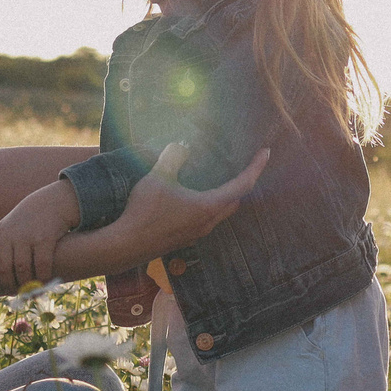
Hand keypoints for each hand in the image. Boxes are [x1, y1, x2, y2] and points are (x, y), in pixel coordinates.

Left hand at [0, 180, 78, 289]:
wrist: (52, 202)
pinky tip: (44, 282)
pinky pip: (41, 266)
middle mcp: (10, 234)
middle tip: (15, 292)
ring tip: (29, 292)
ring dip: (26, 285)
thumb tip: (4, 280)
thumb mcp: (11, 227)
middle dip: (9, 284)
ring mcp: (27, 236)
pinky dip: (42, 278)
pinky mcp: (45, 239)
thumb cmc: (30, 220)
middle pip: (4, 268)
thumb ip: (4, 248)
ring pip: (22, 270)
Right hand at [88, 143, 268, 269]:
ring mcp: (196, 233)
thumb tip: (181, 145)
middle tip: (244, 166)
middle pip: (235, 201)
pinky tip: (194, 198)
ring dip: (225, 197)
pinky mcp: (184, 238)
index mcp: (208, 206)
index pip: (243, 185)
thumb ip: (173, 157)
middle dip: (243, 183)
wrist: (126, 245)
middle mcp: (208, 222)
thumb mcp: (157, 177)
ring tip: (220, 180)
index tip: (265, 153)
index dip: (256, 167)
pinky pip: (205, 220)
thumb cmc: (144, 211)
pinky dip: (209, 206)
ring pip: (220, 212)